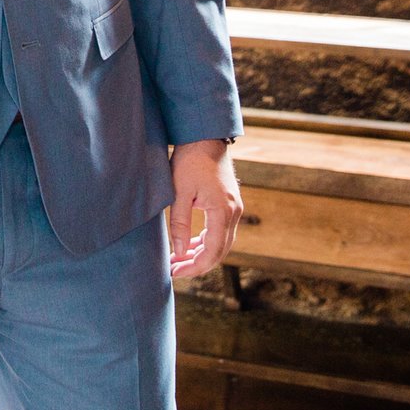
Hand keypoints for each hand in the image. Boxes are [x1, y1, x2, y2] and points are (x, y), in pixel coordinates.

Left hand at [167, 138, 243, 278]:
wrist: (204, 137)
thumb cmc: (190, 161)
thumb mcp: (179, 193)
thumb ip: (180, 225)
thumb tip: (179, 254)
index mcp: (222, 212)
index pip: (212, 252)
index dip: (194, 267)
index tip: (174, 272)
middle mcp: (234, 213)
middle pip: (219, 252)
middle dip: (197, 264)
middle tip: (174, 270)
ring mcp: (234, 209)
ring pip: (221, 243)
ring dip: (201, 254)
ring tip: (178, 260)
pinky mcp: (230, 204)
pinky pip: (221, 231)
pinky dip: (206, 241)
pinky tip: (190, 245)